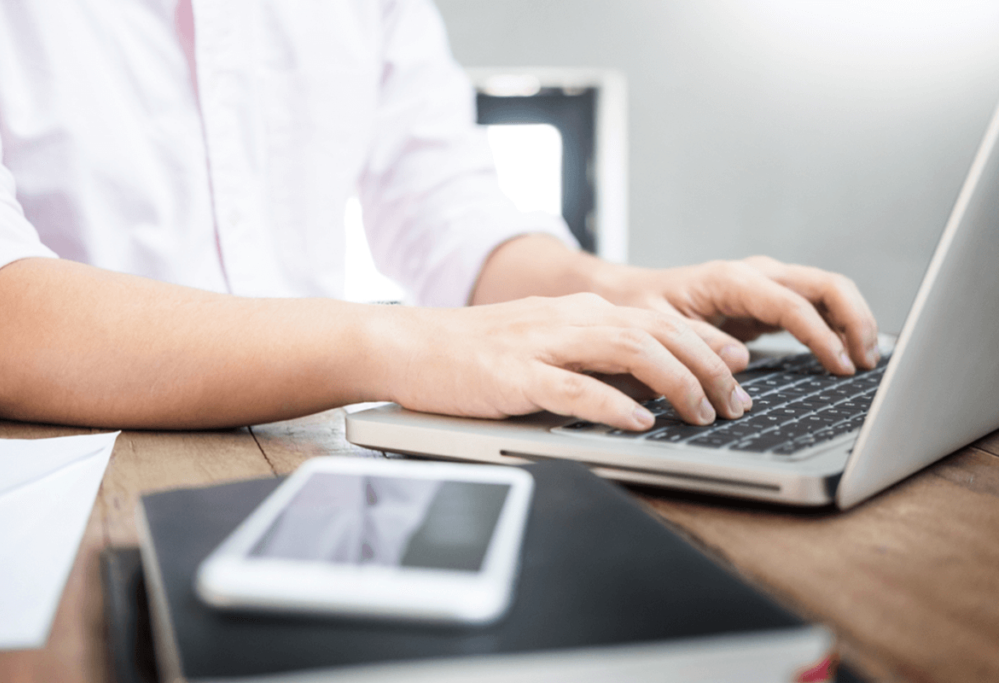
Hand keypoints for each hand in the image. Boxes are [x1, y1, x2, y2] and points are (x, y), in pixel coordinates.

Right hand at [372, 294, 753, 431]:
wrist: (408, 343)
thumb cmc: (474, 352)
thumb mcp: (544, 343)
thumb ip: (591, 355)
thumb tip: (645, 383)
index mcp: (579, 312)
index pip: (659, 319)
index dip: (706, 344)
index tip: (738, 370)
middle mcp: (569, 319)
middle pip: (657, 331)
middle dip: (706, 366)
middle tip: (736, 402)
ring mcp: (542, 344)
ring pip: (628, 351)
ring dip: (674, 381)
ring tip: (702, 412)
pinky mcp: (515, 374)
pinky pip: (574, 387)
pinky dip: (613, 404)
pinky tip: (640, 421)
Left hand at [594, 255, 879, 375]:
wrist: (630, 297)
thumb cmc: (640, 309)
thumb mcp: (656, 327)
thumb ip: (696, 341)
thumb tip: (738, 361)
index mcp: (730, 280)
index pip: (791, 303)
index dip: (821, 334)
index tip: (841, 365)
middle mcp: (755, 276)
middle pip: (825, 285)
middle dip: (855, 319)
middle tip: (868, 362)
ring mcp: (766, 287)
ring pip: (828, 292)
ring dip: (853, 322)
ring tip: (866, 361)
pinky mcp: (768, 303)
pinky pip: (814, 308)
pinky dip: (837, 327)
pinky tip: (846, 355)